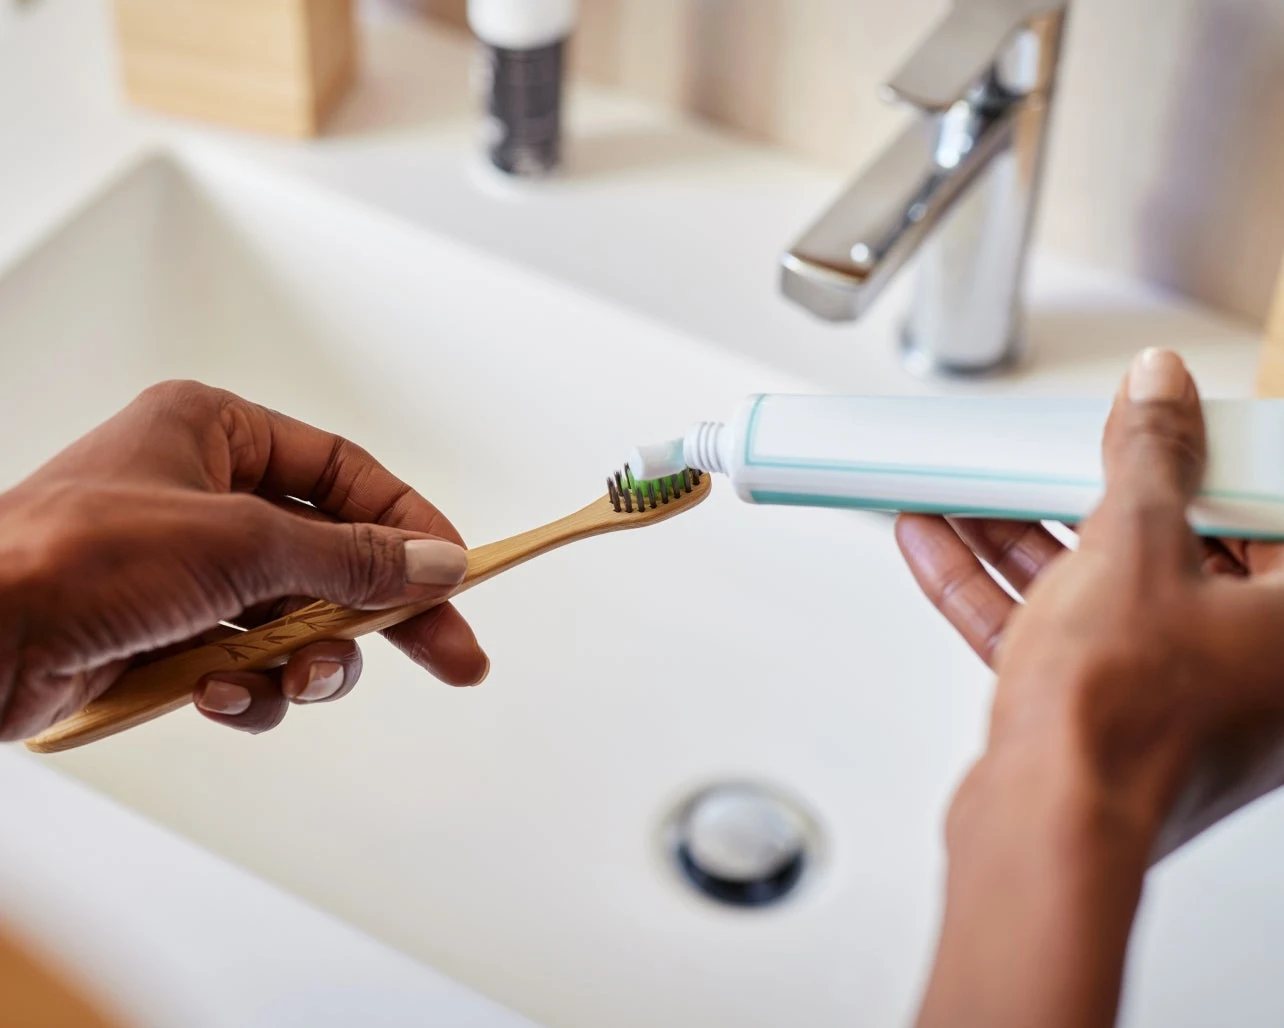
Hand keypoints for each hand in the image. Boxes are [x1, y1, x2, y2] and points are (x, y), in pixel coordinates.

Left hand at [0, 381, 487, 741]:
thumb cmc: (73, 557)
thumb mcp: (239, 543)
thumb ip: (351, 557)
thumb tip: (438, 564)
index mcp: (216, 434)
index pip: (347, 475)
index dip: (409, 525)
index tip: (458, 573)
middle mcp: (206, 495)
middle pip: (334, 554)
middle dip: (385, 613)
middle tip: (453, 657)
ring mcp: (185, 570)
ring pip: (296, 621)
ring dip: (304, 663)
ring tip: (292, 683)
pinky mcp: (165, 635)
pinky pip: (245, 665)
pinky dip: (243, 690)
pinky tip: (213, 696)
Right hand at [897, 349, 1283, 1026]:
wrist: (1047, 830)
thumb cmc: (1125, 722)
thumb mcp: (1134, 546)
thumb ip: (1148, 457)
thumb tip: (1159, 390)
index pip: (1254, 514)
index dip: (1198, 461)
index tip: (1150, 427)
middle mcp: (1242, 669)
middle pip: (1162, 551)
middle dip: (1079, 495)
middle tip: (1042, 454)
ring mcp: (1164, 698)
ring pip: (1090, 592)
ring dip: (1018, 535)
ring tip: (965, 488)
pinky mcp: (1094, 719)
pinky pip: (1046, 633)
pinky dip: (993, 588)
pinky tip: (938, 542)